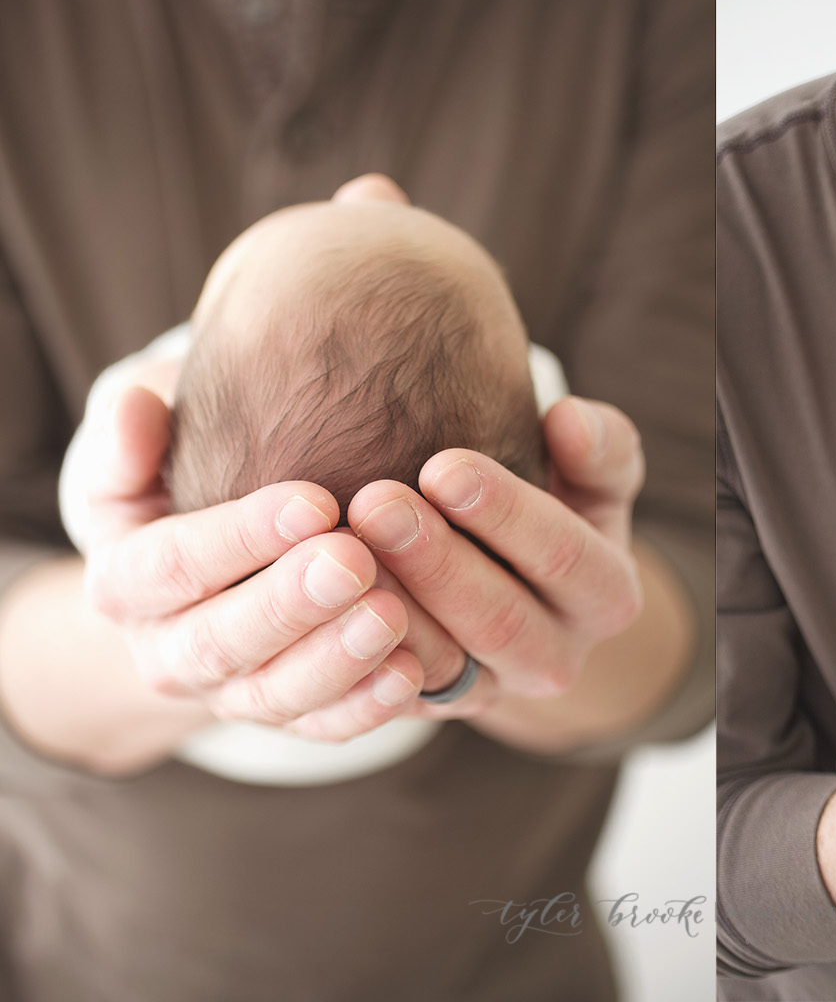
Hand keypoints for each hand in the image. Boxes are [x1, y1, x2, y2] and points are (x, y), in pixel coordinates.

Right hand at [82, 384, 425, 738]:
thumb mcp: (142, 455)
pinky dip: (367, 708)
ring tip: (392, 615)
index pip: (171, 564)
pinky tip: (414, 673)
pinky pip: (325, 725)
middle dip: (290, 604)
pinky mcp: (289, 717)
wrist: (211, 563)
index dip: (239, 536)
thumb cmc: (182, 479)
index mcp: (125, 583)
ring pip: (276, 693)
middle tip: (355, 560)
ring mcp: (230, 693)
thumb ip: (131, 437)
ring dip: (336, 660)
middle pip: (221, 640)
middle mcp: (169, 652)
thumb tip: (139, 407)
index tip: (314, 501)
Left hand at [342, 395, 644, 722]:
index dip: (506, 512)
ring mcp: (491, 693)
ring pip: (440, 664)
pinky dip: (354, 653)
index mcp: (606, 597)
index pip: (563, 556)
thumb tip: (568, 420)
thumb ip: (598, 447)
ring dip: (388, 607)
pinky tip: (319, 601)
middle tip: (374, 502)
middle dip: (435, 560)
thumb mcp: (591, 478)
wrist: (512, 579)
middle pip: (498, 618)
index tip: (443, 465)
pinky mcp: (431, 709)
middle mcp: (557, 659)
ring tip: (337, 548)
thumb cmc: (551, 504)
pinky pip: (390, 696)